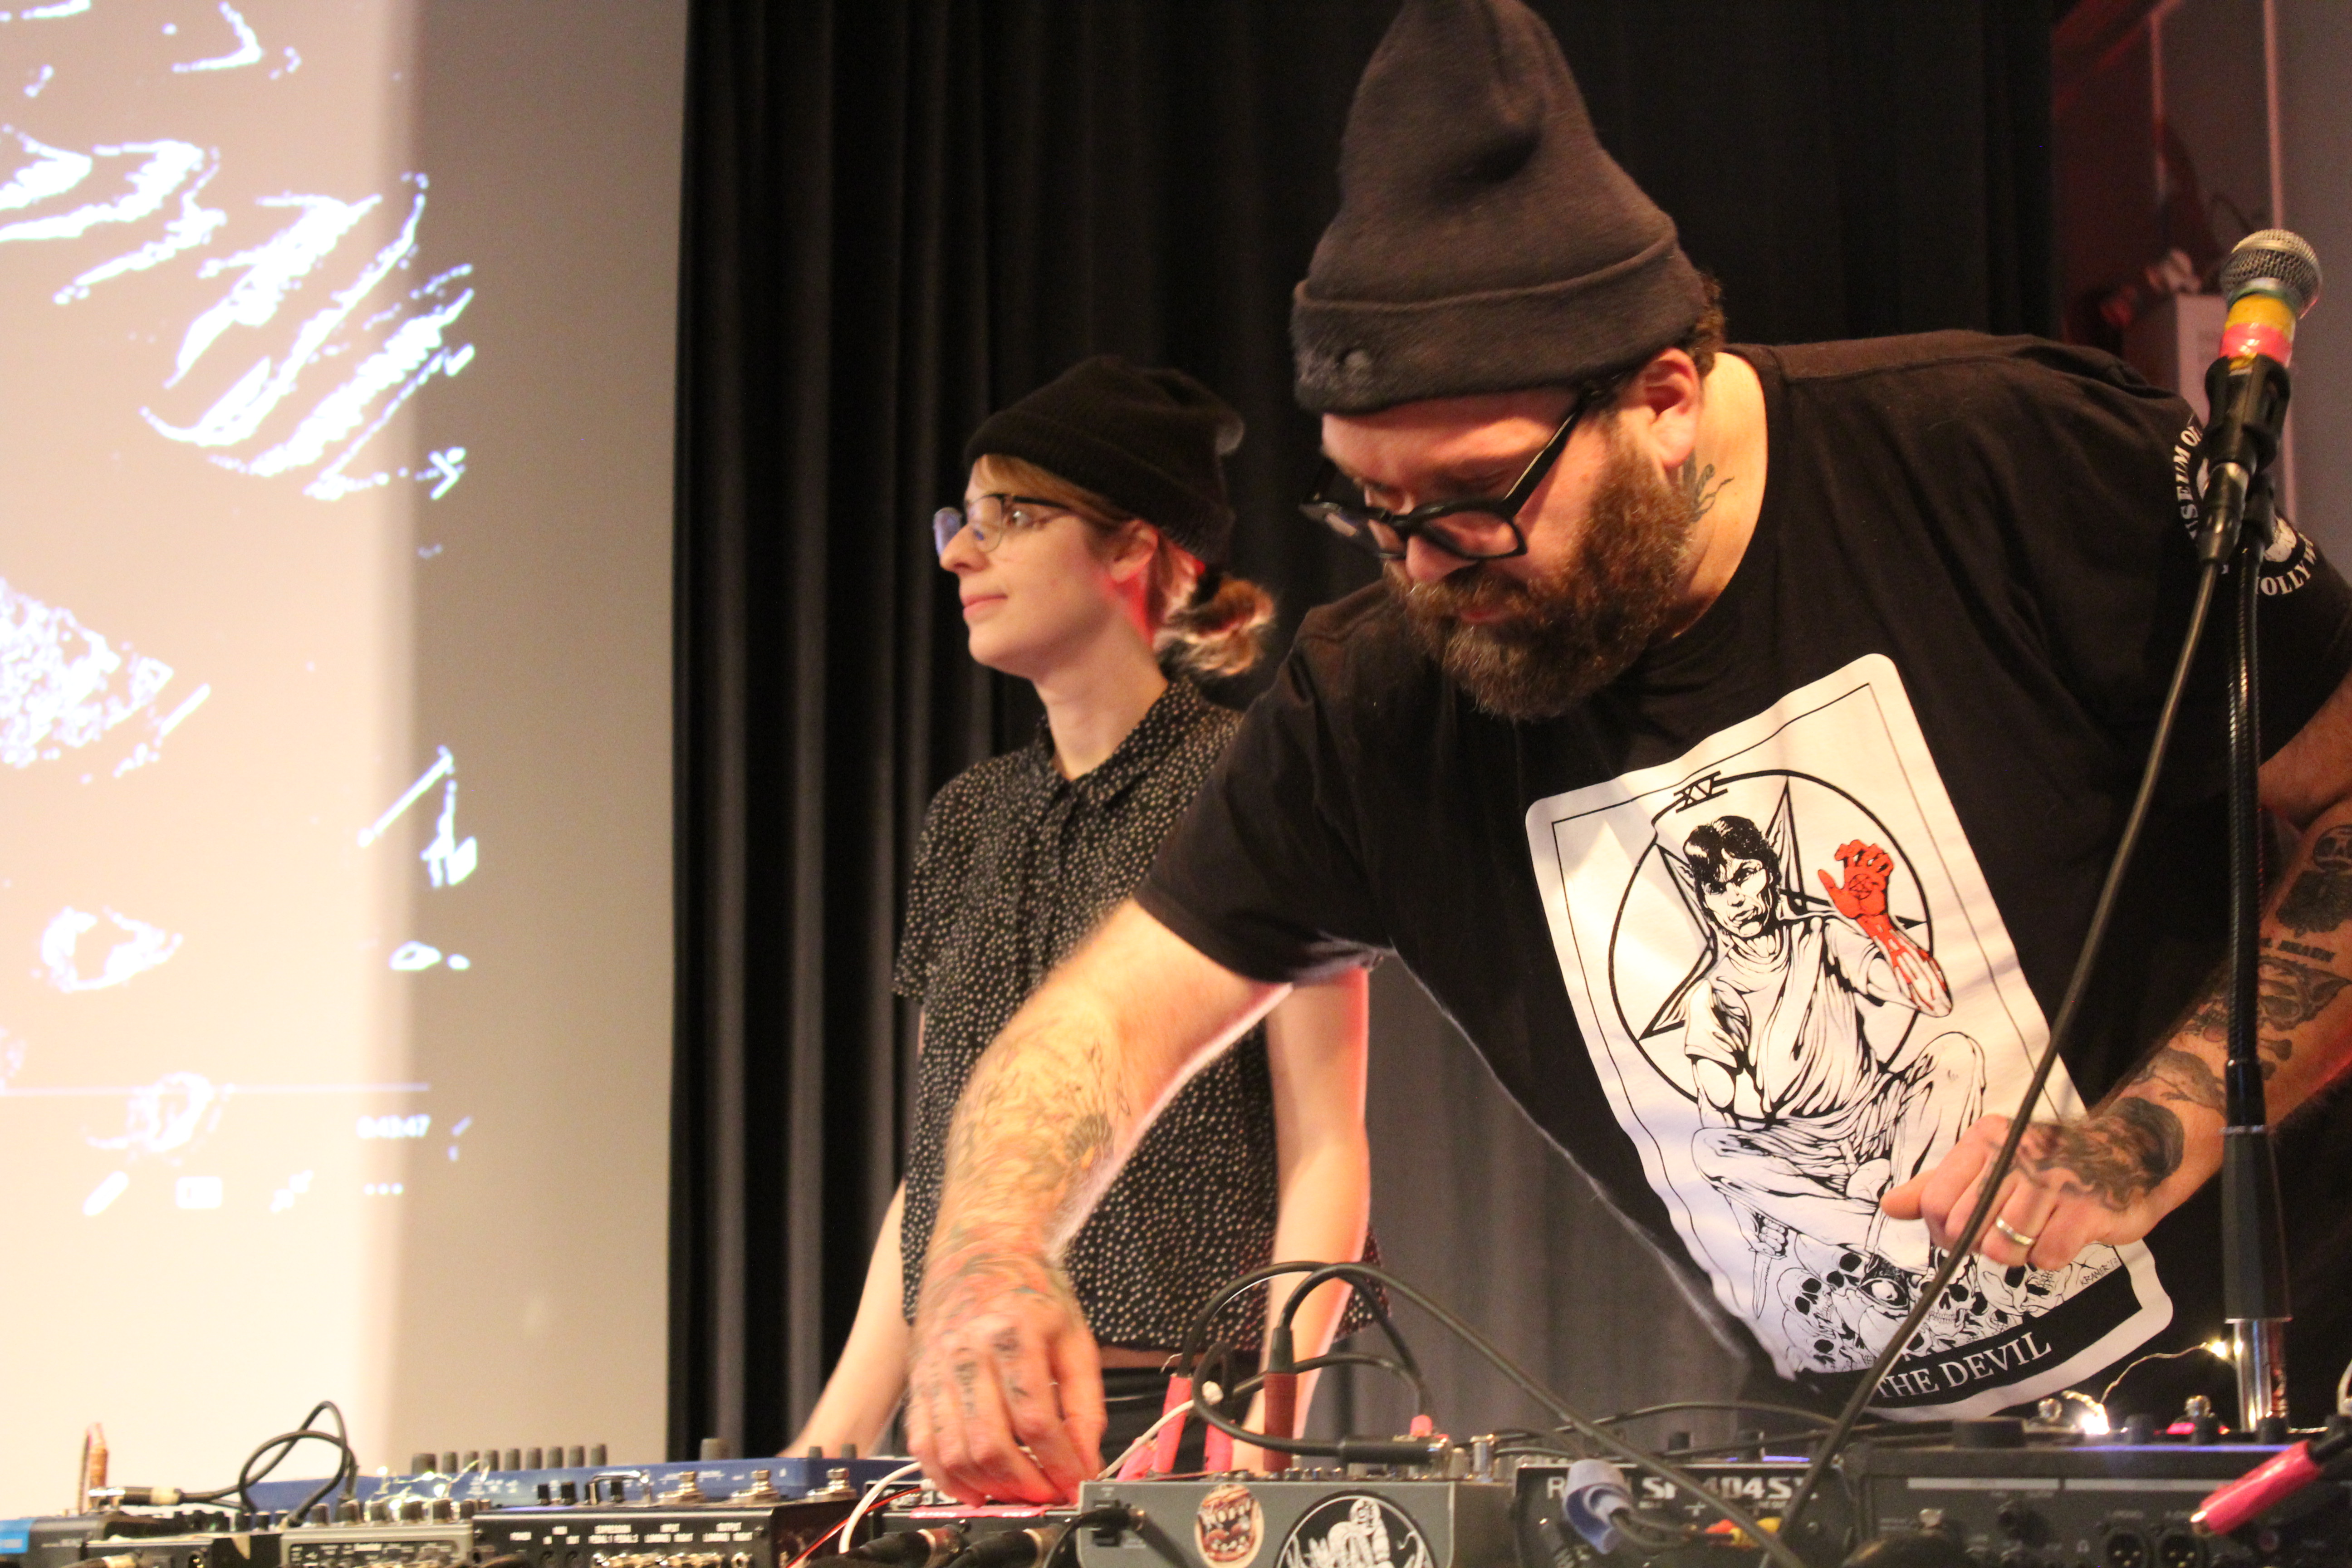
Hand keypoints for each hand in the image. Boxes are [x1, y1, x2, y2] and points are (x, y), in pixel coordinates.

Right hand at [906, 1245, 1104, 1503]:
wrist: (979, 1249)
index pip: (1036, 1419)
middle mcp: (967, 1351)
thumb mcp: (1075, 1336)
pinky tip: (974, 1488)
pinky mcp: (918, 1381)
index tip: (1077, 1484)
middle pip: (991, 1442)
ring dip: (988, 1487)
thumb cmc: (1030, 1290)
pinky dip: (946, 1477)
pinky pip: (922, 1444)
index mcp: (1013, 1334)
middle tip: (1049, 1496)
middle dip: (1025, 1484)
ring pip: (953, 1451)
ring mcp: (935, 1368)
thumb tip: (1088, 1461)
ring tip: (1017, 1494)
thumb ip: (1085, 1402)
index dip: (1060, 1463)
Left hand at [1818, 840, 1892, 922]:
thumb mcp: (1837, 897)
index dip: (1842, 849)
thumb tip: (1819, 871)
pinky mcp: (1883, 878)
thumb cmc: (1852, 909)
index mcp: (1850, 870)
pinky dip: (1884, 861)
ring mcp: (1873, 872)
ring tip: (1866, 863)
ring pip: (1876, 850)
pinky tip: (1876, 869)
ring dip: (1871, 853)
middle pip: (1861, 846)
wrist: (1866, 918)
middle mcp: (1862, 868)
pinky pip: (1888, 862)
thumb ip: (1829, 884)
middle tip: (1850, 855)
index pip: (1847, 850)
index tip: (1837, 858)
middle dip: (1856, 846)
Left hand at [1880, 1103, 2207, 1271]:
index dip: (1942, 1231)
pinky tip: (2059, 1235)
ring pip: (2002, 1248)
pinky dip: (2048, 1256)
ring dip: (2016, 1252)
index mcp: (1985, 1141)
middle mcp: (2016, 1155)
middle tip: (2003, 1233)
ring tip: (2034, 1231)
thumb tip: (1890, 1206)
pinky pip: (2045, 1256)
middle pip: (1964, 1228)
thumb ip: (1936, 1186)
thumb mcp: (1988, 1163)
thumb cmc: (2049, 1165)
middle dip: (1978, 1244)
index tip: (1961, 1233)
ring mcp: (2053, 1181)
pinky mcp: (2087, 1209)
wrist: (2128, 1155)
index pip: (1934, 1202)